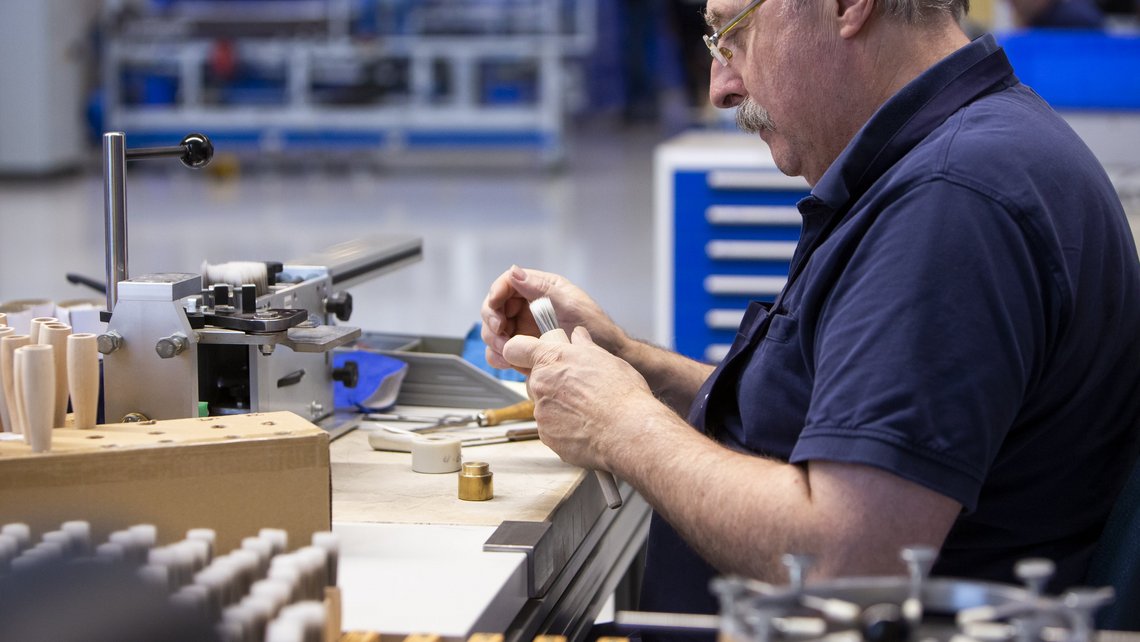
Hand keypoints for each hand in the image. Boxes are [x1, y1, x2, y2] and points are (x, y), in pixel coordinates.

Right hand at [480, 265, 625, 370]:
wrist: (610, 356)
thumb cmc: (597, 328)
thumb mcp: (571, 305)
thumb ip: (542, 289)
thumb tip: (515, 272)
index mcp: (541, 288)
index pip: (507, 284)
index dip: (496, 295)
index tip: (496, 313)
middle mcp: (530, 306)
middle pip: (495, 308)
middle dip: (493, 322)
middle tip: (501, 336)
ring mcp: (526, 327)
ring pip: (494, 330)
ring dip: (494, 342)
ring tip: (507, 352)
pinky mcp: (526, 347)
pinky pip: (502, 350)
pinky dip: (499, 356)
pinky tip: (508, 362)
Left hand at [501, 326, 656, 471]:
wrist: (628, 432)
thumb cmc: (621, 394)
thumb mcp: (606, 359)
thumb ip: (584, 346)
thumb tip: (578, 335)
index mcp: (552, 359)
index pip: (516, 349)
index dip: (522, 352)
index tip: (531, 356)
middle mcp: (541, 384)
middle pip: (534, 380)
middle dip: (549, 382)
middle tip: (576, 387)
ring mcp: (541, 412)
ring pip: (544, 405)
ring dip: (559, 406)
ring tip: (588, 411)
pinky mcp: (546, 436)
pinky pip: (550, 428)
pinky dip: (564, 428)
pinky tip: (586, 426)